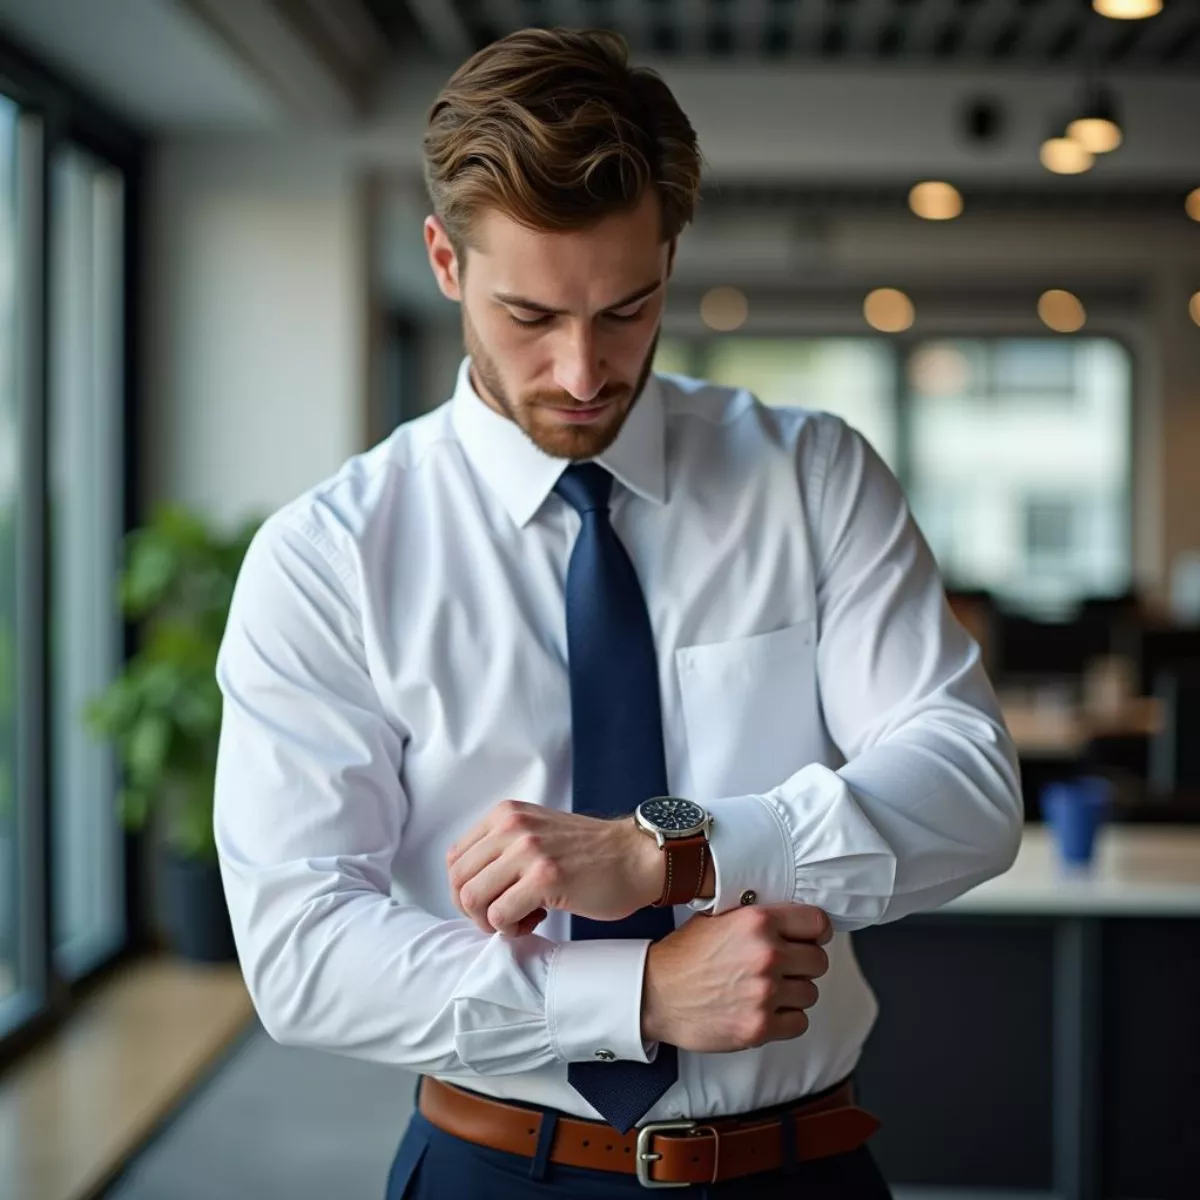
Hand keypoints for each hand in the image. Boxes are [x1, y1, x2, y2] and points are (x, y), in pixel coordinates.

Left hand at [446, 801, 662, 936]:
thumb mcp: (537, 833)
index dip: (466, 890)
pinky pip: (500, 915)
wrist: (636, 857)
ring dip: (492, 921)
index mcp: (506, 814)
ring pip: (473, 899)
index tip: (491, 902)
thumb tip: (468, 888)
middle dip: (474, 910)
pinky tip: (537, 920)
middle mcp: (512, 826)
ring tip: (521, 919)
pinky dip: (512, 929)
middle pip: (458, 881)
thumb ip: (502, 849)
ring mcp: (528, 850)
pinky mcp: (545, 877)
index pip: (455, 859)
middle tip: (504, 917)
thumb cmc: (590, 854)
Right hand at [641, 903, 832, 1052]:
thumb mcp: (719, 917)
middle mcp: (766, 955)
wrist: (656, 993)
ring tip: (766, 990)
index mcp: (757, 922)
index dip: (816, 932)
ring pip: (811, 993)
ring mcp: (765, 993)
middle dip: (803, 964)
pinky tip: (764, 1010)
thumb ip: (757, 917)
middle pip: (819, 961)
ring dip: (793, 993)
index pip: (817, 922)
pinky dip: (786, 1019)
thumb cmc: (684, 956)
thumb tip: (790, 919)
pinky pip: (799, 1022)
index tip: (810, 939)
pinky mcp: (760, 1026)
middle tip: (782, 967)